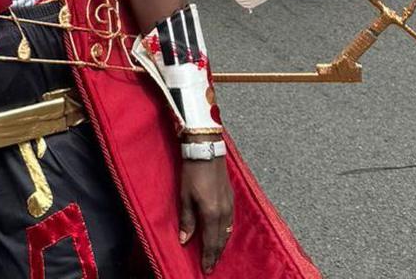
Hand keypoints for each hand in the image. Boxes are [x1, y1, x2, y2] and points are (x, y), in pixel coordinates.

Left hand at [179, 155, 233, 273]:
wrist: (206, 148)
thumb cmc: (193, 171)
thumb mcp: (185, 195)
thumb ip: (186, 220)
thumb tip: (184, 240)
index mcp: (211, 213)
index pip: (211, 243)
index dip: (208, 257)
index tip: (206, 269)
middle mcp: (224, 212)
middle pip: (221, 240)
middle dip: (216, 254)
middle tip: (211, 265)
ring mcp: (229, 204)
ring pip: (228, 231)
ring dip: (222, 244)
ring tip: (216, 253)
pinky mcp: (231, 197)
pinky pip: (231, 221)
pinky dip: (226, 232)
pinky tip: (223, 233)